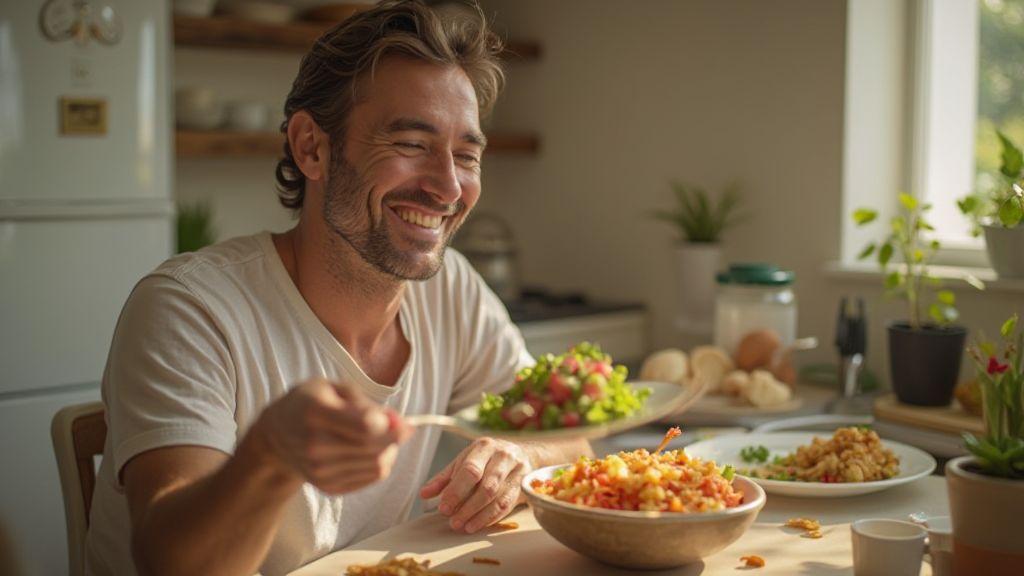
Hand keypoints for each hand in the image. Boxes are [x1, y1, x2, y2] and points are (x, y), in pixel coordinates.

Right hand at [256, 378, 410, 493]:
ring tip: (377, 436)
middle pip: (375, 448)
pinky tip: (367, 450)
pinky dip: (378, 463)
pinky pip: (372, 477)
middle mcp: (315, 446)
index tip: (402, 421)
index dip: (392, 426)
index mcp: (315, 412)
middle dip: (395, 437)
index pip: (365, 427)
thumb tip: (401, 424)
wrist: (278, 434)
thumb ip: (368, 404)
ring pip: (379, 466)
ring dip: (389, 450)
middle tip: (395, 426)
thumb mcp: (335, 388)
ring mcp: (319, 470)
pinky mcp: (327, 487)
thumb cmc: (311, 403)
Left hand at [420, 437, 530, 533]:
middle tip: (453, 521)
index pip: (469, 470)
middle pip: (485, 484)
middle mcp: (502, 455)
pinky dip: (491, 517)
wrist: (523, 454)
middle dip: (467, 506)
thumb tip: (423, 494)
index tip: (444, 508)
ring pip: (497, 497)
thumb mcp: (465, 461)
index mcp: (483, 447)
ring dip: (478, 515)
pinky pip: (508, 504)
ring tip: (463, 526)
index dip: (456, 491)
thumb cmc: (487, 459)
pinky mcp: (524, 484)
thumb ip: (445, 478)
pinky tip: (477, 524)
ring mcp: (517, 469)